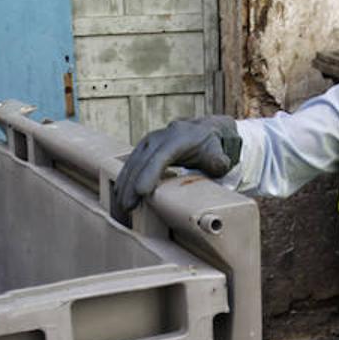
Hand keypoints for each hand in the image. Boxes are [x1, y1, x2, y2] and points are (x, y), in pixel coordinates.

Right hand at [114, 116, 240, 216]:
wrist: (203, 132)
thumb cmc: (210, 147)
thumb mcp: (219, 154)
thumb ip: (219, 161)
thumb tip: (218, 164)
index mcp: (178, 138)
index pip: (160, 156)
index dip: (150, 174)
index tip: (142, 192)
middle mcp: (159, 137)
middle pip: (142, 162)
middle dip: (132, 185)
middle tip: (128, 207)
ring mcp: (148, 142)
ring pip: (131, 163)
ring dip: (124, 184)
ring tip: (122, 206)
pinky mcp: (142, 149)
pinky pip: (130, 164)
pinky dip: (123, 180)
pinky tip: (119, 195)